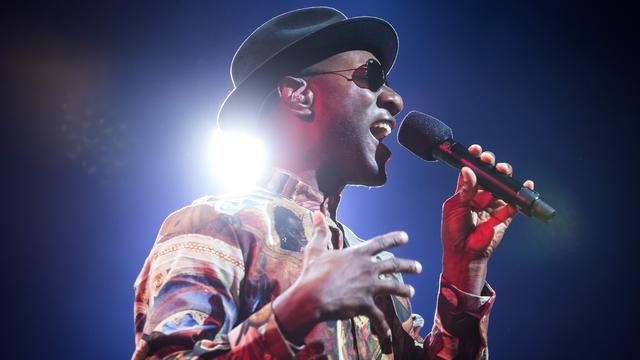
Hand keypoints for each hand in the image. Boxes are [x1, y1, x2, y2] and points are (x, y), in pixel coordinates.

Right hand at [273, 211, 421, 345]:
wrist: (311, 296)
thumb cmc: (312, 273)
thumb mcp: (316, 249)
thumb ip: (320, 231)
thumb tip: (316, 213)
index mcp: (357, 254)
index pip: (380, 243)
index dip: (394, 239)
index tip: (405, 237)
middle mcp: (367, 268)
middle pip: (394, 265)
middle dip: (408, 266)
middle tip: (419, 267)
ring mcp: (369, 287)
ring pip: (394, 287)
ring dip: (404, 290)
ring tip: (411, 292)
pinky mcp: (366, 305)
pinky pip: (379, 317)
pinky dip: (384, 326)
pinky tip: (389, 334)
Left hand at [441, 144, 533, 294]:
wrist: (463, 253)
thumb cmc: (453, 231)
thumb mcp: (455, 207)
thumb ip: (464, 190)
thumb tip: (469, 170)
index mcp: (464, 192)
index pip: (470, 171)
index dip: (474, 159)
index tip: (477, 150)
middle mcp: (479, 196)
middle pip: (488, 175)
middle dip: (490, 165)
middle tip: (490, 160)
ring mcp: (492, 205)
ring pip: (502, 186)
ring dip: (504, 176)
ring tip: (503, 170)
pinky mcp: (504, 215)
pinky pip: (515, 202)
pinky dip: (521, 193)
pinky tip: (526, 183)